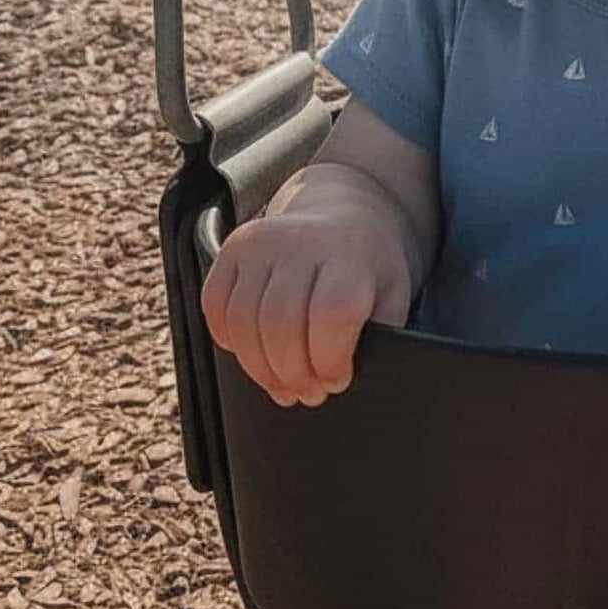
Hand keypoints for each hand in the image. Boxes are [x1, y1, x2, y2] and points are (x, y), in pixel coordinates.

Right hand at [198, 209, 410, 408]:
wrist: (344, 214)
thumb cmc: (368, 267)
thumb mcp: (391, 294)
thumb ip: (377, 333)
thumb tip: (347, 380)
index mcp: (349, 252)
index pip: (332, 314)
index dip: (329, 360)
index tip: (337, 380)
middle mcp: (301, 241)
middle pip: (281, 325)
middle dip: (293, 375)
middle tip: (309, 394)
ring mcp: (260, 241)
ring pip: (244, 323)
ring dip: (261, 370)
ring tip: (284, 386)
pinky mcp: (231, 248)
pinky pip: (215, 307)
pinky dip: (231, 342)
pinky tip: (256, 355)